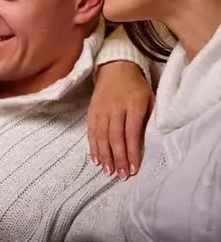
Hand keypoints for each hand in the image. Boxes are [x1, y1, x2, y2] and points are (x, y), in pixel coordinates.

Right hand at [89, 61, 153, 178]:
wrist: (115, 66)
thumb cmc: (136, 84)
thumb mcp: (150, 97)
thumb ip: (150, 117)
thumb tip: (149, 140)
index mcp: (134, 105)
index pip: (132, 133)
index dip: (132, 152)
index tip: (134, 168)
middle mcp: (115, 108)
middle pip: (115, 137)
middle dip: (118, 158)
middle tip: (121, 175)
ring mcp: (102, 110)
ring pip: (102, 136)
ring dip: (105, 155)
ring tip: (108, 171)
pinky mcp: (92, 111)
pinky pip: (91, 131)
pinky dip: (93, 146)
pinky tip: (96, 158)